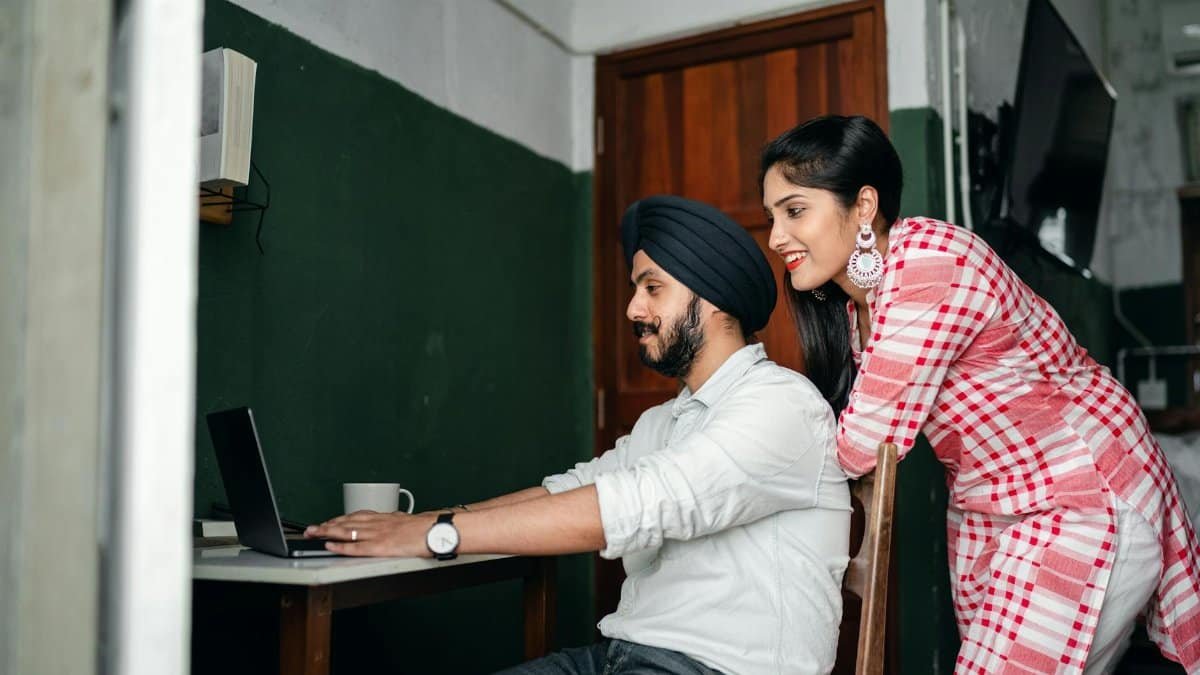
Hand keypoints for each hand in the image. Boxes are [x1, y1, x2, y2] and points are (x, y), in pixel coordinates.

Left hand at [304, 510, 435, 556]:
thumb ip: (397, 523)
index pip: (357, 516)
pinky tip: (330, 545)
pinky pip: (356, 546)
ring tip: (314, 534)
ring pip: (348, 531)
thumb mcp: (409, 522)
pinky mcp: (380, 547)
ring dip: (328, 532)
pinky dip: (341, 546)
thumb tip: (395, 523)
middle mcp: (379, 523)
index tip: (328, 521)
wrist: (438, 530)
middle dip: (327, 525)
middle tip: (311, 529)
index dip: (340, 519)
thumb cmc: (428, 528)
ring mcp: (378, 534)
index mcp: (386, 518)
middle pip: (347, 522)